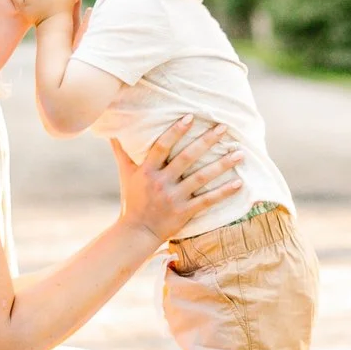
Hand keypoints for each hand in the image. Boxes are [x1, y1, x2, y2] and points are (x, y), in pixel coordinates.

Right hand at [115, 117, 241, 242]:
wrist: (136, 232)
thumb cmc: (132, 199)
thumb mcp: (125, 173)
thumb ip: (121, 150)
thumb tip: (111, 130)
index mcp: (147, 171)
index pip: (162, 146)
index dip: (176, 131)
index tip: (191, 117)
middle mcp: (161, 183)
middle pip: (186, 158)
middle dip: (206, 141)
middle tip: (223, 127)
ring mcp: (174, 198)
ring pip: (201, 178)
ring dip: (222, 165)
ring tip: (239, 153)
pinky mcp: (184, 212)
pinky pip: (207, 201)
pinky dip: (224, 192)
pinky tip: (239, 183)